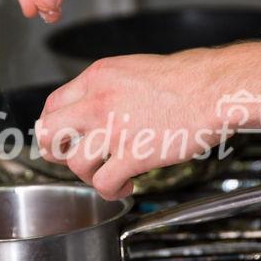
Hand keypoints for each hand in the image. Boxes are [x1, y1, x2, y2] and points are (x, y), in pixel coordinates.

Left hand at [36, 43, 260, 199]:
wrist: (212, 88)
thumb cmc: (184, 78)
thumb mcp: (133, 69)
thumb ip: (108, 88)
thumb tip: (98, 109)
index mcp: (97, 78)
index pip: (53, 104)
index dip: (53, 125)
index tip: (63, 137)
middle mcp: (98, 102)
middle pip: (48, 133)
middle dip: (56, 151)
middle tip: (71, 157)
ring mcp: (114, 129)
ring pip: (75, 163)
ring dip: (87, 176)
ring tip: (105, 174)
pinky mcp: (134, 154)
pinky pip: (104, 184)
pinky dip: (111, 192)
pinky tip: (125, 186)